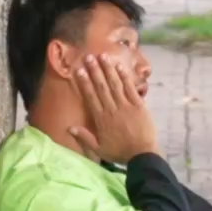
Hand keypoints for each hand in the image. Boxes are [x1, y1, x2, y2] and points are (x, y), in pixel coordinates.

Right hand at [68, 46, 158, 162]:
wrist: (142, 155)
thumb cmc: (120, 152)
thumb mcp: (99, 149)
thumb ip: (84, 137)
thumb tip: (69, 127)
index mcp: (101, 119)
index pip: (91, 97)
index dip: (85, 83)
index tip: (80, 70)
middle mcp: (112, 109)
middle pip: (101, 87)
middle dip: (95, 71)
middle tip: (89, 56)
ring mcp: (126, 105)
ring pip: (115, 84)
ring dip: (108, 69)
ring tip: (102, 56)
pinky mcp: (139, 105)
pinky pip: (130, 88)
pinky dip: (125, 77)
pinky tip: (120, 66)